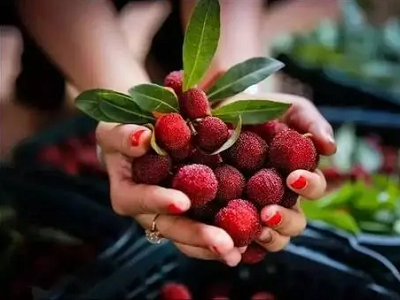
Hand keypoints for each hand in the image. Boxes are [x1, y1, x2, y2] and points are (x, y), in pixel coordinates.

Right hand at [96, 122, 242, 265]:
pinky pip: (205, 227)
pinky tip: (247, 243)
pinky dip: (225, 234)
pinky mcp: (190, 213)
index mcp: (127, 192)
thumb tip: (142, 140)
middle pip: (170, 227)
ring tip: (239, 250)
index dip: (158, 201)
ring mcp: (170, 216)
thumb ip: (124, 134)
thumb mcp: (115, 127)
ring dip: (213, 245)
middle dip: (196, 235)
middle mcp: (148, 211)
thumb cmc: (125, 131)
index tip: (182, 201)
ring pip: (189, 238)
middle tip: (224, 243)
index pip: (139, 199)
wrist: (141, 139)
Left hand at [221, 92, 336, 251]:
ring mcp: (255, 208)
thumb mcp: (287, 108)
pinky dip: (241, 245)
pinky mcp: (230, 216)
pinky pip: (240, 238)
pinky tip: (232, 242)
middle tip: (268, 212)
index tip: (294, 177)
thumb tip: (331, 147)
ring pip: (273, 237)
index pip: (313, 188)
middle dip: (286, 220)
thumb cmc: (258, 110)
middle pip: (295, 222)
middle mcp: (280, 197)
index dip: (309, 186)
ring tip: (255, 228)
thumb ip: (311, 122)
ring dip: (269, 237)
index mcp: (296, 175)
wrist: (219, 113)